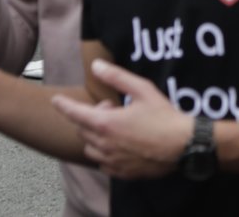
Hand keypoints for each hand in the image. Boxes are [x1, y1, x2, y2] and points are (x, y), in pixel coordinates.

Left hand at [50, 58, 194, 180]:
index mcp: (106, 123)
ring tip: (115, 127)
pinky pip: (102, 163)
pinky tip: (120, 144)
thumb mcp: (142, 90)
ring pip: (90, 148)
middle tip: (111, 108)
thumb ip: (117, 77)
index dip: (63, 106)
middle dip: (90, 117)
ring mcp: (112, 161)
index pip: (75, 114)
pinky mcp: (121, 172)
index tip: (55, 101)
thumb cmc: (164, 116)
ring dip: (95, 136)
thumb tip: (96, 66)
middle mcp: (104, 145)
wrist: (183, 145)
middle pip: (82, 130)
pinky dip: (104, 152)